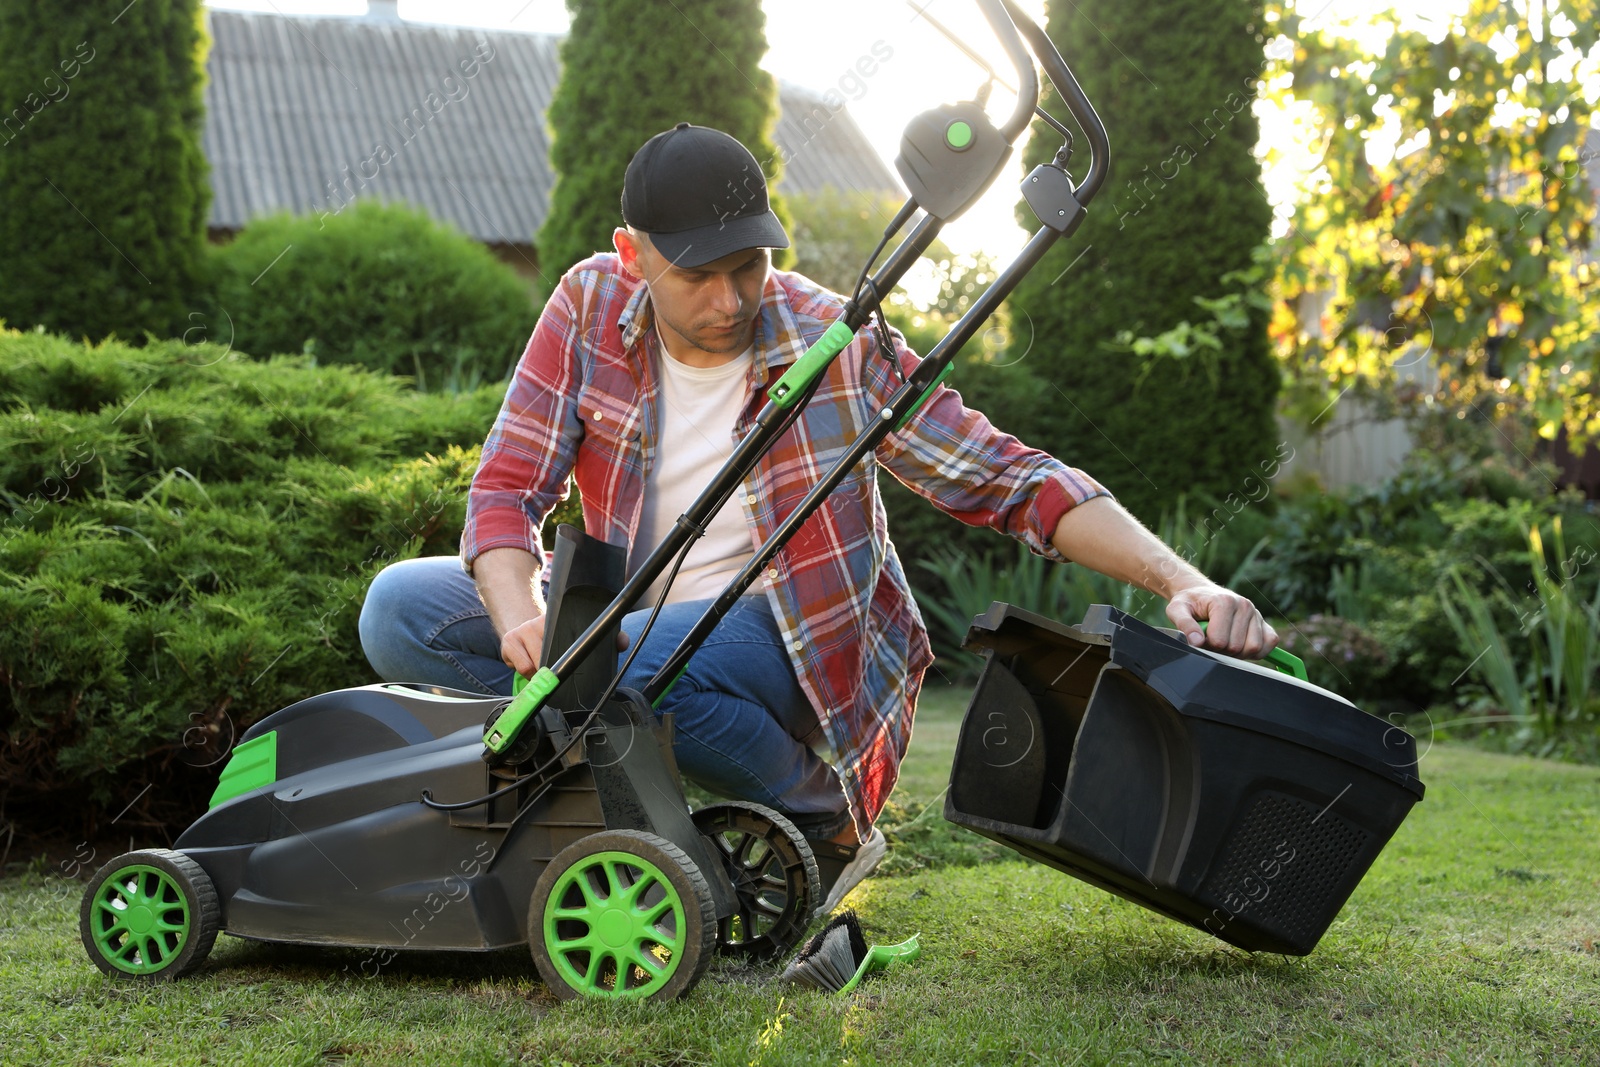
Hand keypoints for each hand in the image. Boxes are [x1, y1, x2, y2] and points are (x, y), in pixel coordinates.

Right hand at [500, 614, 631, 680]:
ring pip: (535, 664)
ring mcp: (522, 630)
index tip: (571, 664)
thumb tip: (622, 641)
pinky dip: (526, 673)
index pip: (568, 635)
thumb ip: (605, 638)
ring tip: (543, 667)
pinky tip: (530, 667)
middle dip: (554, 668)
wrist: (522, 630)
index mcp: (558, 618)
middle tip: (556, 670)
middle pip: (549, 654)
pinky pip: (521, 667)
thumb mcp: (576, 635)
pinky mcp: (508, 642)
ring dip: (540, 672)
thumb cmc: (554, 637)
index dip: (570, 653)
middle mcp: (539, 621)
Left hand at [1165, 583, 1276, 658]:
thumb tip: (1196, 642)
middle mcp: (1245, 606)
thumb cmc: (1190, 603)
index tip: (1201, 636)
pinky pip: (1270, 643)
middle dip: (1222, 650)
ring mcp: (1256, 613)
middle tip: (1212, 640)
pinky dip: (1258, 651)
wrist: (1201, 593)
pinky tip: (1241, 645)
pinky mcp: (1264, 622)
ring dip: (1238, 653)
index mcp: (1224, 602)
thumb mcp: (1177, 609)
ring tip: (1226, 642)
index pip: (1220, 641)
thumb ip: (1184, 625)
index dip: (1207, 645)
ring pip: (1254, 648)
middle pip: (1237, 647)